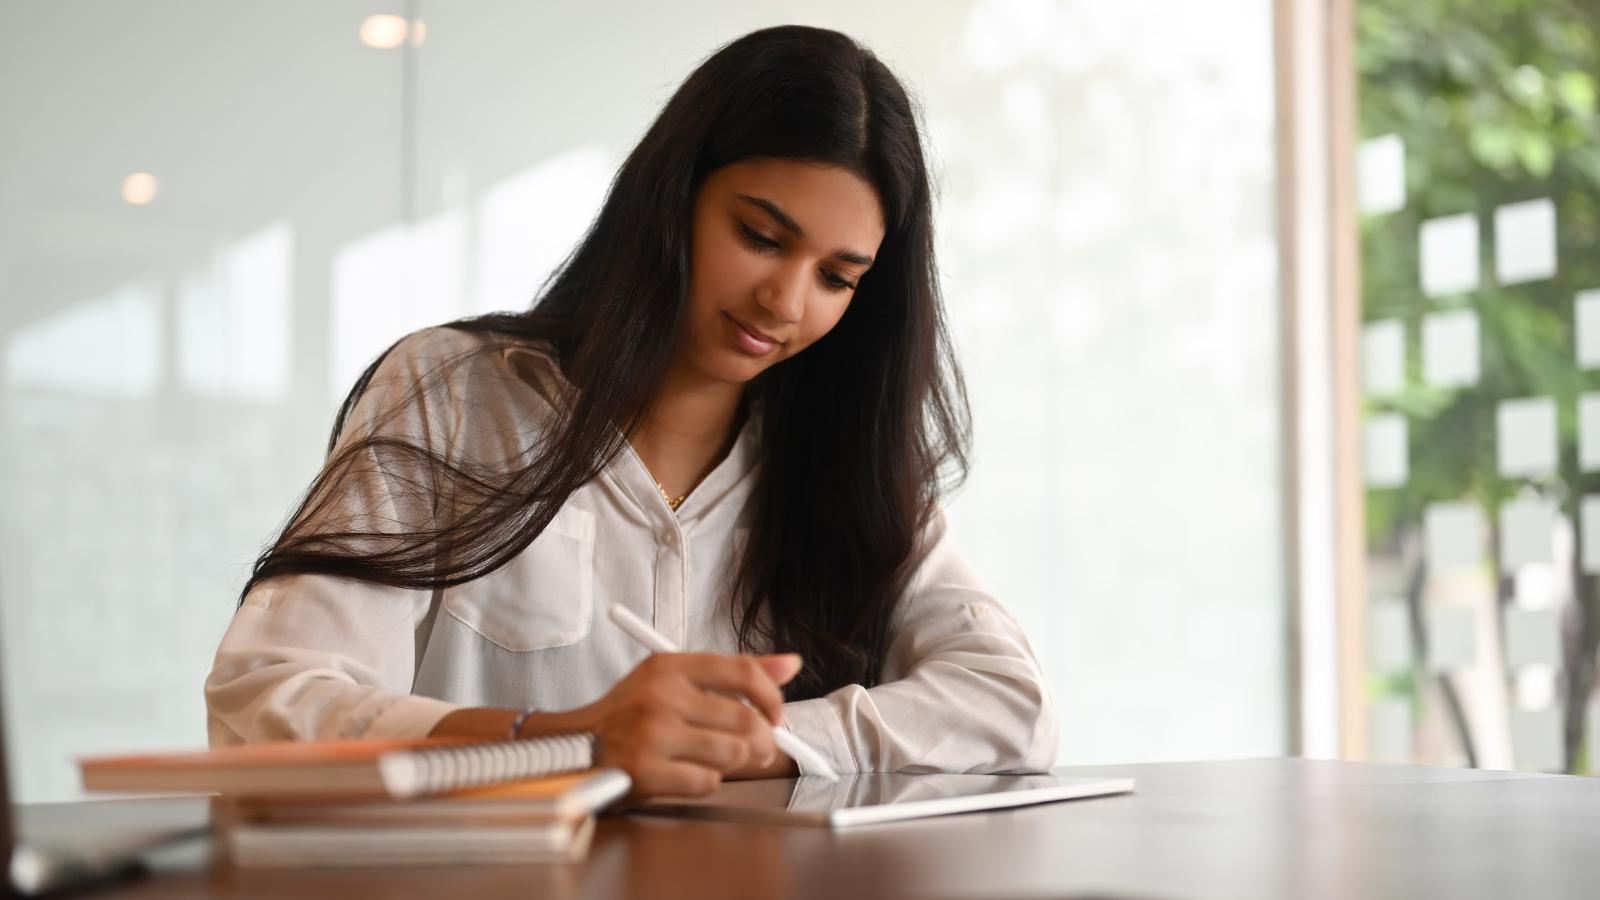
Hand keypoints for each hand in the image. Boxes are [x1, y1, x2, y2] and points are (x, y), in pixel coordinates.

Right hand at [547, 652, 801, 796]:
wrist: (572, 746)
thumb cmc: (629, 714)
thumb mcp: (672, 680)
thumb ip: (732, 674)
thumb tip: (792, 664)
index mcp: (669, 666)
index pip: (743, 672)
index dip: (772, 697)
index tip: (777, 715)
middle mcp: (661, 696)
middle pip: (746, 720)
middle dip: (763, 741)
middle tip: (760, 749)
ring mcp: (652, 734)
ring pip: (733, 753)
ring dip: (737, 763)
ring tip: (723, 761)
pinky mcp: (646, 771)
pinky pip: (707, 782)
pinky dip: (707, 782)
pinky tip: (689, 773)